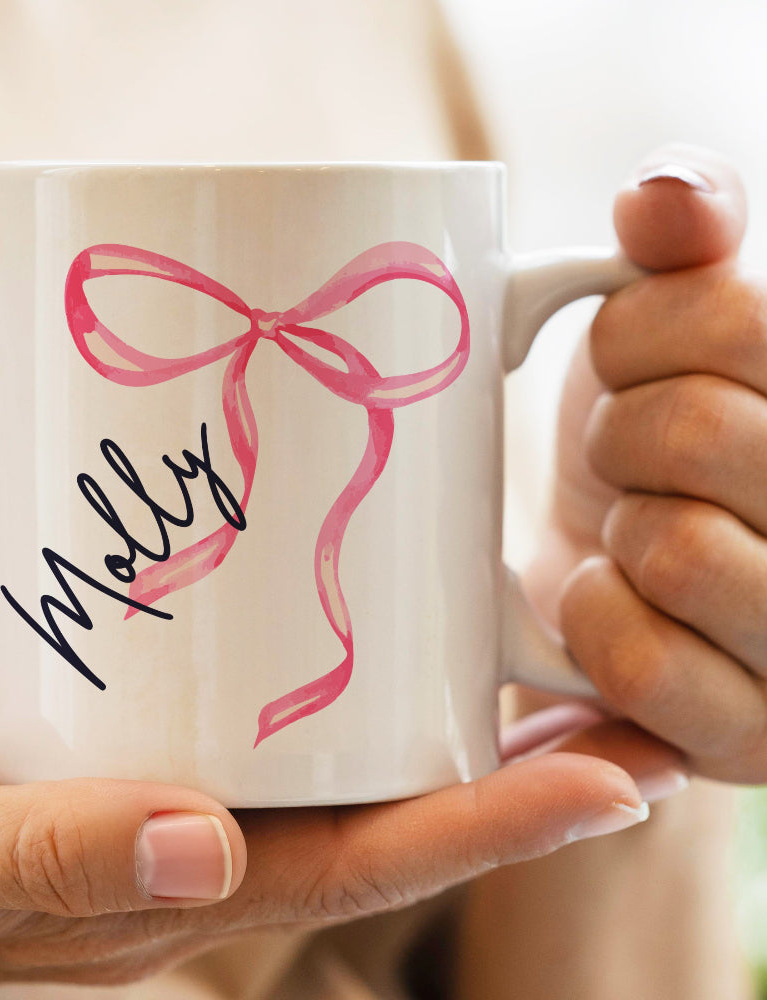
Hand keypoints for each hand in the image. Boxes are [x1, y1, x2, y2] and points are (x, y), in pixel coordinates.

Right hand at [0, 713, 662, 996]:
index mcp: (146, 906)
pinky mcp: (124, 761)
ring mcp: (157, 817)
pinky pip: (264, 739)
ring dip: (450, 739)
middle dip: (518, 784)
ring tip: (550, 673)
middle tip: (638, 709)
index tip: (617, 774)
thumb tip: (202, 848)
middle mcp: (179, 867)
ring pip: (336, 781)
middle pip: (380, 826)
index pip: (355, 869)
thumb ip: (37, 859)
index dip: (491, 831)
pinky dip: (345, 701)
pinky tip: (376, 649)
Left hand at [528, 144, 766, 784]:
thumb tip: (664, 194)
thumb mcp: (673, 321)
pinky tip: (612, 599)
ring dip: (617, 526)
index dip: (635, 334)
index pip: (737, 323)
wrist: (615, 557)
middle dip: (621, 431)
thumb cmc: (651, 431)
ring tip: (634, 531)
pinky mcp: (750, 737)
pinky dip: (594, 616)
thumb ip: (687, 241)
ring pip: (678, 549)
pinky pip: (637, 660)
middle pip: (693, 433)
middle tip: (627, 454)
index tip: (628, 361)